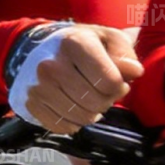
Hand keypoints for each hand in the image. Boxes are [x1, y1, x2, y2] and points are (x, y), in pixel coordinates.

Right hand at [10, 24, 141, 132]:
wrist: (36, 49)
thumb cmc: (79, 45)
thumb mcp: (106, 38)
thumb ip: (124, 53)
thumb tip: (134, 71)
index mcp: (73, 43)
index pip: (110, 81)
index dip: (120, 86)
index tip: (117, 82)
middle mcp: (51, 65)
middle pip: (96, 102)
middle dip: (106, 101)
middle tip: (102, 92)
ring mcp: (38, 86)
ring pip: (81, 118)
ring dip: (91, 114)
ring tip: (88, 99)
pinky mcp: (30, 104)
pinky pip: (62, 127)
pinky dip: (73, 122)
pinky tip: (73, 107)